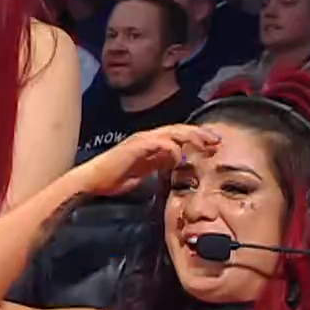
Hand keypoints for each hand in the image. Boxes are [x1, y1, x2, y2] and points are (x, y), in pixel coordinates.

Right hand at [67, 124, 219, 197]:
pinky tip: (180, 157)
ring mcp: (141, 140)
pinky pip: (159, 143)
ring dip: (191, 137)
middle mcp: (147, 137)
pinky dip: (172, 149)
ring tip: (206, 144)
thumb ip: (158, 164)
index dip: (196, 138)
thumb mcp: (143, 171)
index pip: (177, 135)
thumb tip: (175, 159)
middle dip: (199, 134)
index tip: (212, 145)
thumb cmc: (113, 178)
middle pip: (179, 130)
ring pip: (172, 132)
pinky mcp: (136, 146)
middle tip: (216, 140)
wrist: (92, 180)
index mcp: (150, 143)